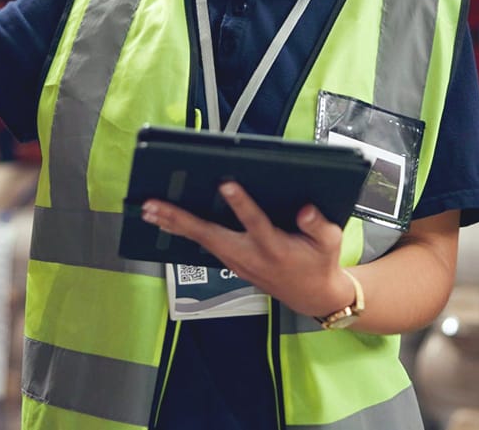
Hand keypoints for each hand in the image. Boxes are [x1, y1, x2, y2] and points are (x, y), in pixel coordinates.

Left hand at [141, 182, 354, 316]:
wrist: (312, 296)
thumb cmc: (319, 263)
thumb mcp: (330, 242)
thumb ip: (318, 225)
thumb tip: (304, 209)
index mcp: (275, 247)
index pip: (255, 223)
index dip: (241, 204)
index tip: (226, 184)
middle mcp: (249, 256)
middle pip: (209, 235)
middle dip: (179, 219)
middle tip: (153, 205)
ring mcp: (237, 262)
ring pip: (200, 240)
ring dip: (173, 224)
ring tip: (148, 209)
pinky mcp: (231, 262)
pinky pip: (203, 245)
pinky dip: (182, 232)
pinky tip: (165, 221)